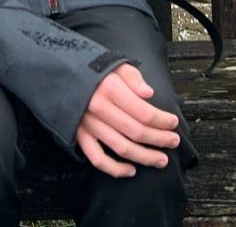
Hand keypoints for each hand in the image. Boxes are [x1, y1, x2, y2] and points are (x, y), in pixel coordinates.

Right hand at [75, 63, 181, 177]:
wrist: (61, 74)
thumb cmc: (93, 69)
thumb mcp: (115, 63)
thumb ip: (134, 77)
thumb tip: (149, 94)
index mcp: (110, 89)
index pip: (143, 112)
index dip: (162, 120)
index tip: (174, 122)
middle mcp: (99, 108)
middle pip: (136, 131)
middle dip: (159, 139)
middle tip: (174, 142)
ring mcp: (89, 125)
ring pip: (121, 148)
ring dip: (144, 157)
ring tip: (161, 160)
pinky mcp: (80, 136)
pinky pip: (98, 159)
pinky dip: (115, 169)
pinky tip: (131, 171)